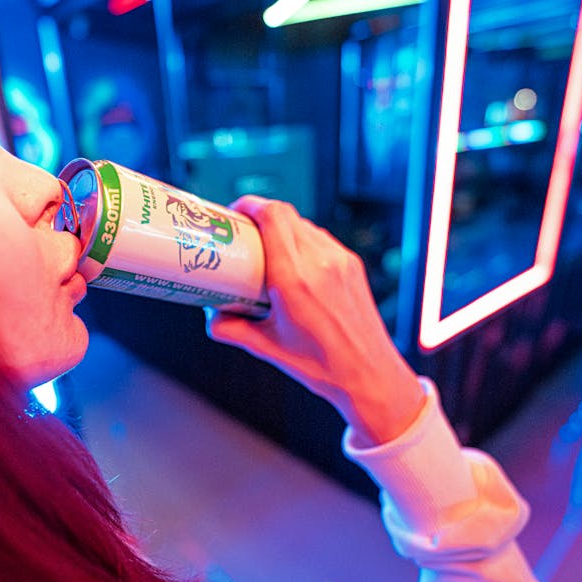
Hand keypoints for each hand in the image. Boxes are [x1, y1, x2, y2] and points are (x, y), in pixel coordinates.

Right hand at [206, 197, 424, 447]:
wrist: (370, 376)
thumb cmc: (321, 367)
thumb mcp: (267, 348)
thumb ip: (233, 329)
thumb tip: (211, 316)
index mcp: (294, 280)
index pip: (273, 217)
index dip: (250, 205)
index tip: (235, 213)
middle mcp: (319, 263)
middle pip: (286, 213)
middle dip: (260, 215)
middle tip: (243, 232)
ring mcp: (340, 261)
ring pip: (304, 224)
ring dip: (282, 228)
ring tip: (267, 249)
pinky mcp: (352, 266)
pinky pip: (321, 239)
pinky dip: (302, 241)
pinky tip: (294, 263)